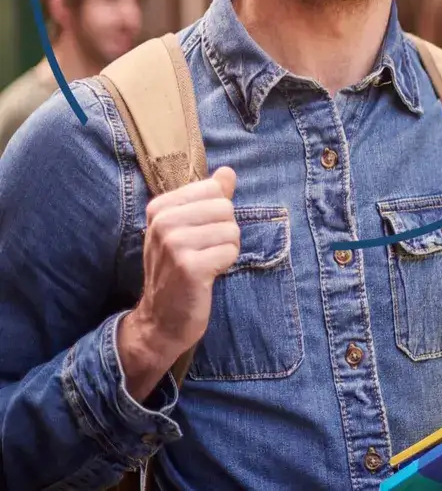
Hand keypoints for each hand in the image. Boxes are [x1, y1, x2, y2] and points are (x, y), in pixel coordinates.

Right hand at [118, 167, 239, 400]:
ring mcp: (174, 244)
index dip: (216, 214)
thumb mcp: (187, 228)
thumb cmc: (178, 269)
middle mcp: (163, 222)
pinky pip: (231, 251)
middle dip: (225, 232)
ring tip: (205, 264)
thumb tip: (227, 172)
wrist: (161, 319)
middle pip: (225, 208)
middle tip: (204, 252)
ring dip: (226, 250)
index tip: (198, 234)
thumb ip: (208, 197)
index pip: (214, 189)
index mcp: (160, 207)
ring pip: (231, 230)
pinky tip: (207, 276)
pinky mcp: (190, 266)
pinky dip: (226, 264)